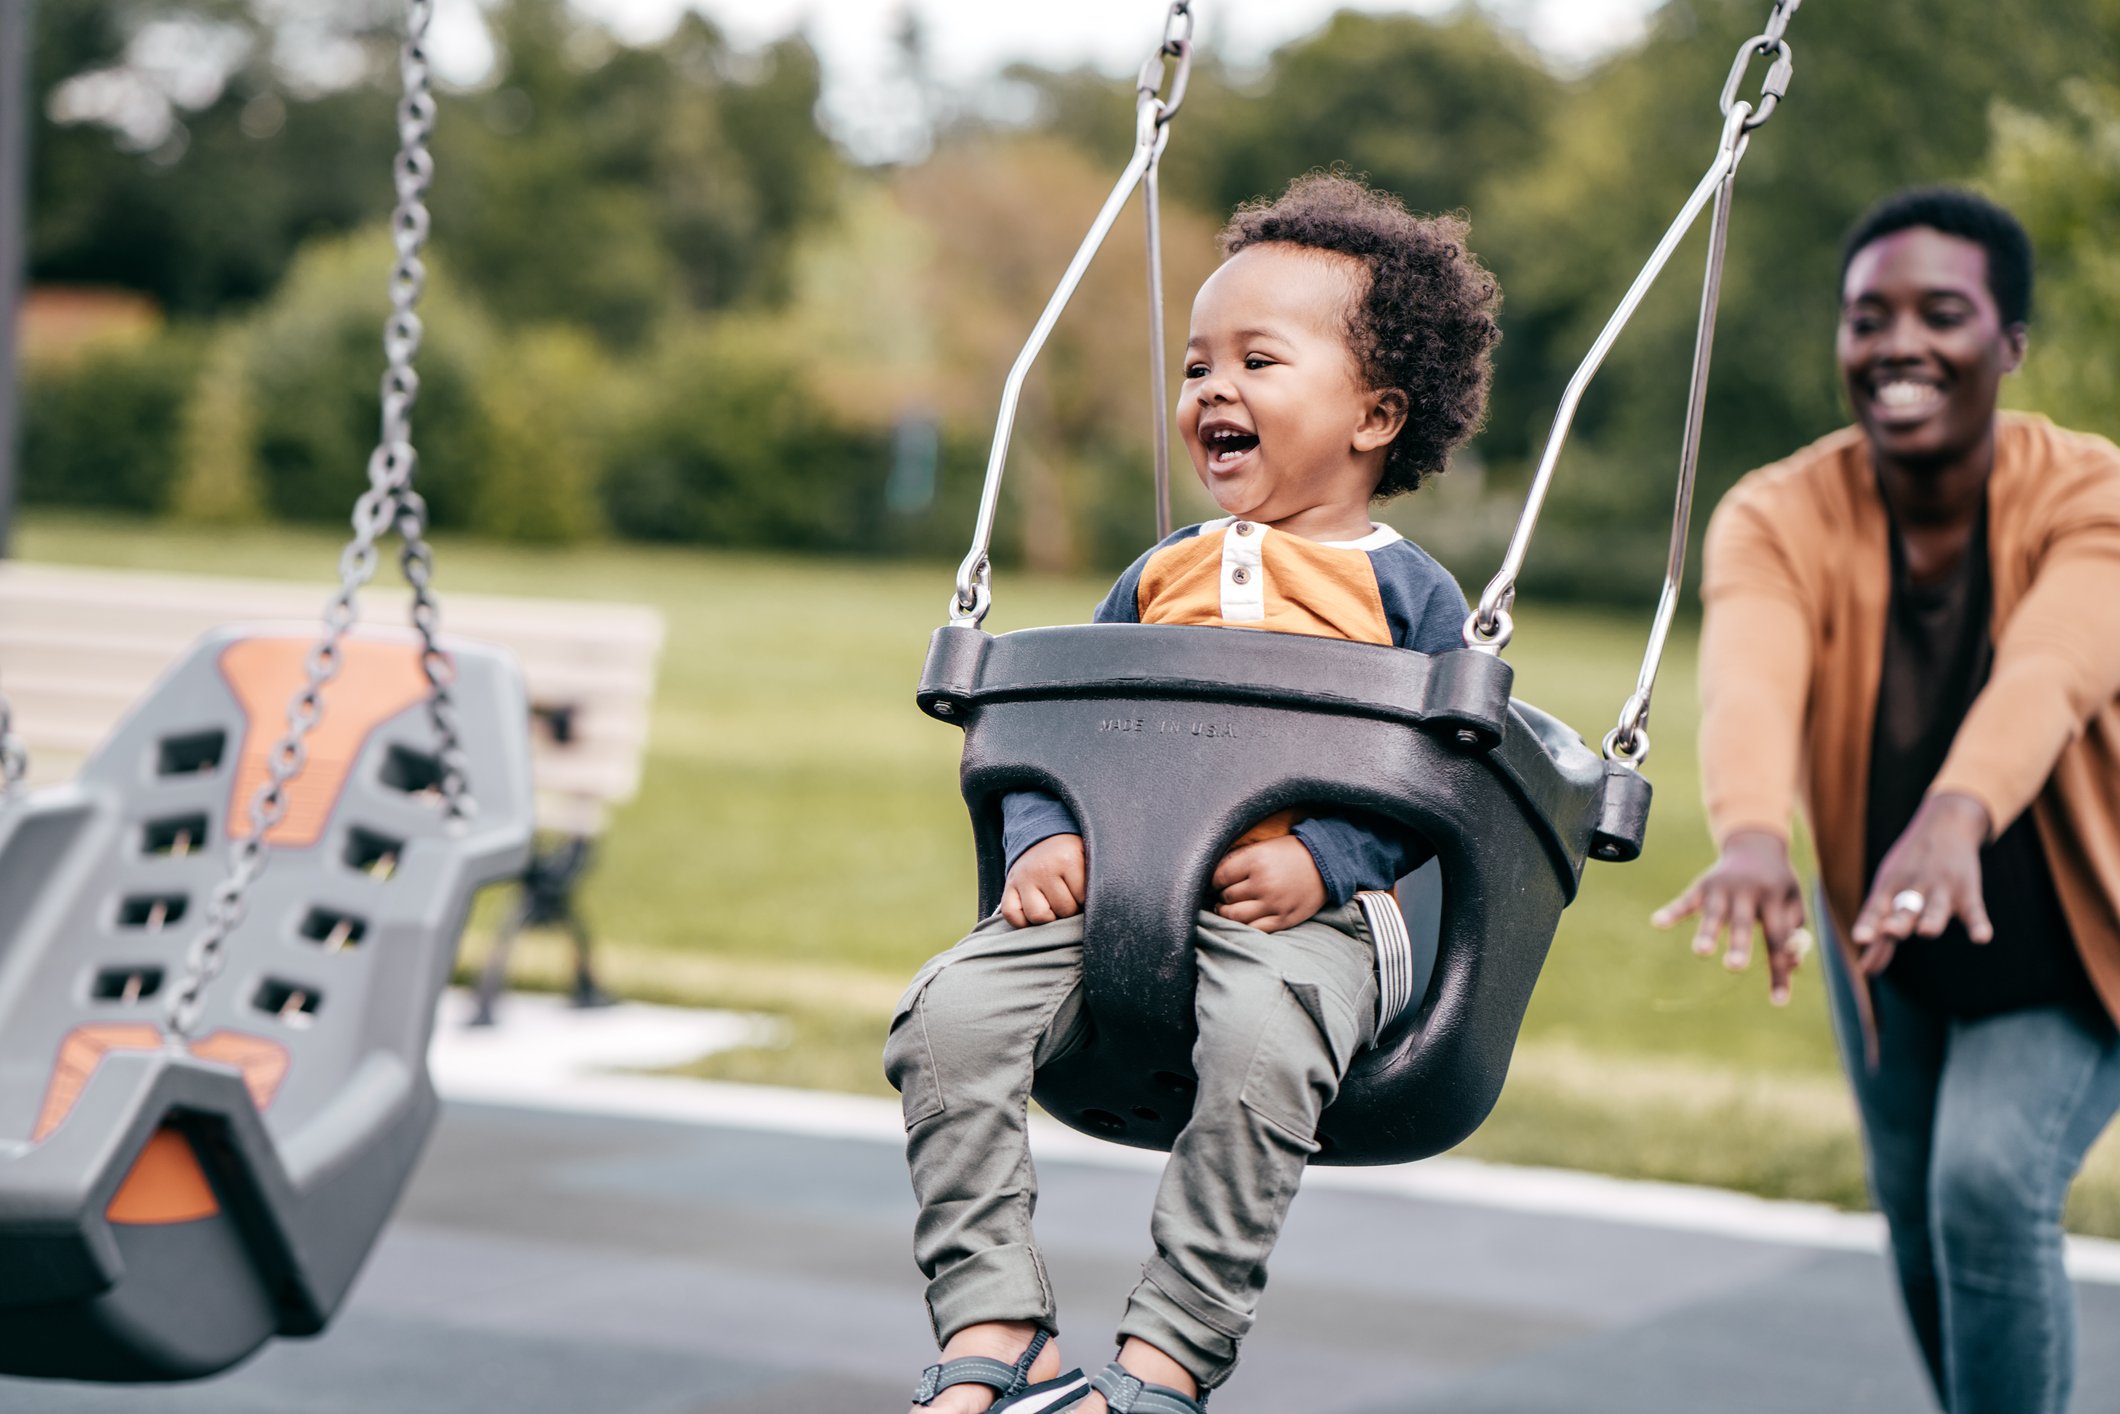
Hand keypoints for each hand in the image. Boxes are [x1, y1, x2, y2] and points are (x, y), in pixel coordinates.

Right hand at [1001, 834, 1085, 927]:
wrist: (1042, 837)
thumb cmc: (1070, 854)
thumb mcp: (1087, 856)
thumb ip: (1094, 879)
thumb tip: (1100, 906)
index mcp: (1067, 859)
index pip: (1083, 898)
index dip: (1086, 901)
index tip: (1084, 893)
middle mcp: (1043, 869)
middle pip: (1063, 910)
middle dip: (1070, 910)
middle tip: (1070, 899)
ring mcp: (1024, 879)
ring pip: (1038, 916)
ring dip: (1049, 917)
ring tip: (1054, 908)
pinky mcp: (1009, 886)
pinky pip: (1012, 915)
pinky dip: (1023, 922)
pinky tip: (1034, 913)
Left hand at [1210, 835, 1326, 933]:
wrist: (1326, 863)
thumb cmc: (1290, 853)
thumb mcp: (1264, 847)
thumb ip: (1238, 859)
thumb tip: (1212, 874)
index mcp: (1256, 861)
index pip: (1219, 877)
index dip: (1213, 881)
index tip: (1216, 882)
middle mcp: (1264, 883)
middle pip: (1227, 897)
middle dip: (1222, 896)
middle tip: (1225, 894)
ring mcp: (1274, 904)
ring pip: (1235, 917)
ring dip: (1227, 913)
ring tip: (1228, 908)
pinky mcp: (1284, 919)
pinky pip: (1254, 929)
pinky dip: (1244, 926)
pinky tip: (1244, 919)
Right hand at [1652, 829, 1809, 1005]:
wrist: (1756, 846)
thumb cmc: (1778, 885)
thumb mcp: (1794, 904)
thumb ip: (1793, 934)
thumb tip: (1790, 965)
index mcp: (1775, 897)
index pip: (1778, 938)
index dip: (1779, 970)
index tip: (1778, 1002)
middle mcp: (1748, 890)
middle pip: (1744, 923)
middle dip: (1738, 945)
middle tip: (1735, 967)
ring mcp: (1722, 887)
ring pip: (1714, 914)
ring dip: (1707, 932)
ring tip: (1701, 952)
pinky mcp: (1702, 885)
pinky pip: (1686, 900)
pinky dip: (1672, 911)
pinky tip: (1657, 922)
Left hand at [1849, 792, 1991, 975]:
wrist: (1945, 826)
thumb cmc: (1907, 870)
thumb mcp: (1889, 894)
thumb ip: (1880, 937)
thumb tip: (1866, 971)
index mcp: (1888, 889)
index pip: (1876, 909)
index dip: (1867, 924)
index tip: (1859, 939)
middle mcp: (1913, 889)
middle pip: (1904, 909)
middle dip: (1897, 922)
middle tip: (1889, 931)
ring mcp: (1941, 890)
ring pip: (1935, 908)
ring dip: (1931, 919)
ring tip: (1926, 931)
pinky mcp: (1967, 892)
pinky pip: (1974, 910)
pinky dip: (1979, 924)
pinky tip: (1982, 938)